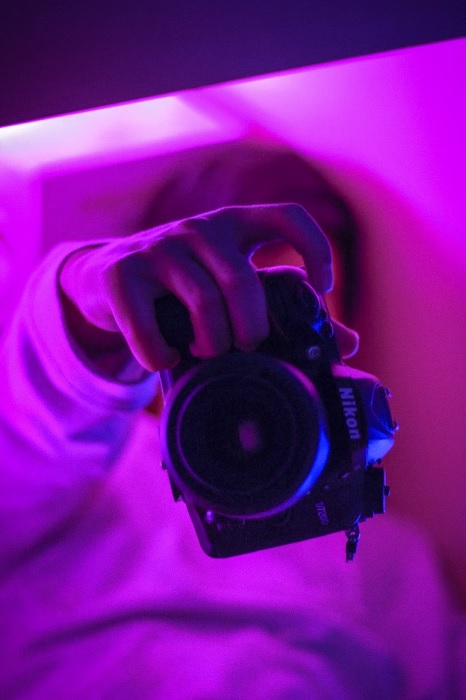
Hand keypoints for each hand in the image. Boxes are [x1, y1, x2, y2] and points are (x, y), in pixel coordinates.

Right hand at [59, 204, 357, 372]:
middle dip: (251, 328)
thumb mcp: (229, 285)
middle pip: (243, 281)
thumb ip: (281, 306)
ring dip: (211, 343)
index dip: (314, 249)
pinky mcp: (121, 274)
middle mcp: (199, 229)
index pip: (287, 216)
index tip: (321, 289)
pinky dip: (160, 355)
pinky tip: (165, 359)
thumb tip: (352, 343)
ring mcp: (158, 248)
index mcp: (235, 225)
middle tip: (245, 346)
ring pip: (203, 304)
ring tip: (205, 353)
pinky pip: (149, 327)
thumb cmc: (182, 288)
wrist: (103, 275)